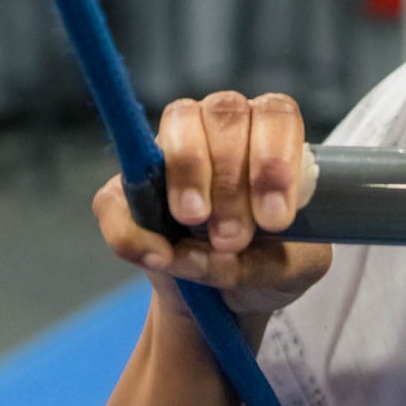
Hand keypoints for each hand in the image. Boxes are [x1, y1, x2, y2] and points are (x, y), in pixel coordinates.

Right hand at [92, 92, 331, 318]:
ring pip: (177, 124)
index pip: (277, 116)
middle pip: (225, 114)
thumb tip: (212, 254)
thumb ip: (266, 261)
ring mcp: (173, 146)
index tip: (274, 218)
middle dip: (230, 179)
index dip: (274, 159)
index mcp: (275, 132)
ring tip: (195, 224)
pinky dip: (132, 229)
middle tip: (233, 237)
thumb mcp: (290, 269)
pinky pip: (116, 197)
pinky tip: (161, 257)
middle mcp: (225, 124)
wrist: (228, 292)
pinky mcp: (128, 189)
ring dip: (188, 176)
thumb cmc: (272, 259)